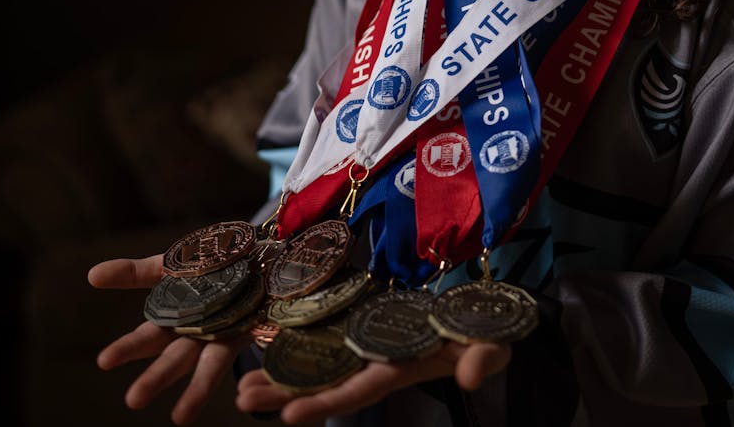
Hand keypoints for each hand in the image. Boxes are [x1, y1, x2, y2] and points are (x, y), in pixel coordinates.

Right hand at [88, 254, 245, 425]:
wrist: (256, 256)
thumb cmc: (207, 264)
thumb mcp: (170, 264)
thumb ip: (134, 273)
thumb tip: (91, 276)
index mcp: (174, 319)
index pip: (146, 338)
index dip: (127, 348)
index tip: (103, 361)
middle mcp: (199, 334)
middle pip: (175, 359)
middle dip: (155, 378)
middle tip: (133, 400)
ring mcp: (228, 335)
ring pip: (211, 366)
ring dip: (197, 391)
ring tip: (180, 419)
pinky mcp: (259, 330)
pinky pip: (254, 350)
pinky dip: (252, 373)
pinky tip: (246, 395)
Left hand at [236, 340, 511, 424]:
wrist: (481, 316)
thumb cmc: (488, 333)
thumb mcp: (492, 345)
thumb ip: (483, 359)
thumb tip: (475, 378)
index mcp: (403, 368)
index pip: (360, 390)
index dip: (326, 403)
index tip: (289, 416)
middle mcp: (378, 364)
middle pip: (327, 385)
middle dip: (286, 394)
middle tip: (243, 399)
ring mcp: (369, 348)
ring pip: (319, 368)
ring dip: (281, 378)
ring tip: (241, 387)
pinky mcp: (364, 327)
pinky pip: (327, 341)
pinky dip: (297, 347)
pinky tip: (265, 351)